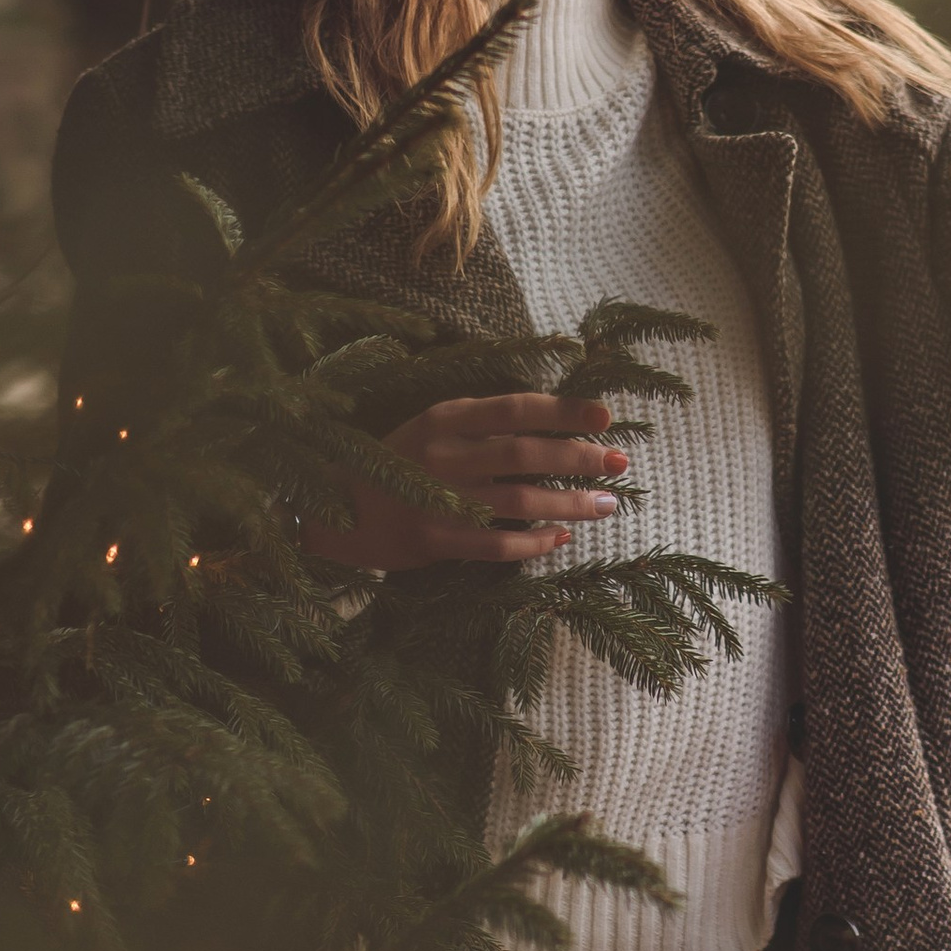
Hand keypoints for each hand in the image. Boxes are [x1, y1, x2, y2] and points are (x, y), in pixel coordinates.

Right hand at [302, 390, 626, 570]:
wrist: (331, 511)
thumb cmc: (395, 465)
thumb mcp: (431, 429)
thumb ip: (481, 425)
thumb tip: (553, 425)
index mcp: (444, 418)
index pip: (516, 407)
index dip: (564, 411)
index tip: (606, 416)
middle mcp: (442, 453)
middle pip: (525, 452)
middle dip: (579, 457)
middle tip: (619, 463)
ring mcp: (436, 498)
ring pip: (519, 499)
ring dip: (569, 502)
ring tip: (607, 505)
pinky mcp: (432, 541)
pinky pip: (496, 543)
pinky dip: (534, 541)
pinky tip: (561, 538)